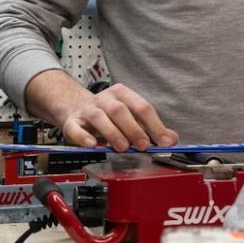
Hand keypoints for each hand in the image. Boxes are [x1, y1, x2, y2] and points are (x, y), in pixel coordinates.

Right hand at [61, 83, 178, 151]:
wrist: (76, 109)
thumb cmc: (108, 115)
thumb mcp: (132, 117)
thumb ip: (151, 128)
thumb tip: (171, 139)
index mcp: (122, 94)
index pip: (142, 107)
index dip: (154, 125)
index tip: (163, 141)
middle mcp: (105, 99)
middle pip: (120, 110)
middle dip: (134, 129)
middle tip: (143, 146)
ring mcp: (87, 109)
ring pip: (99, 117)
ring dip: (112, 133)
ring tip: (122, 147)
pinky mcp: (72, 122)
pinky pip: (76, 128)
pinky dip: (84, 137)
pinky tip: (92, 144)